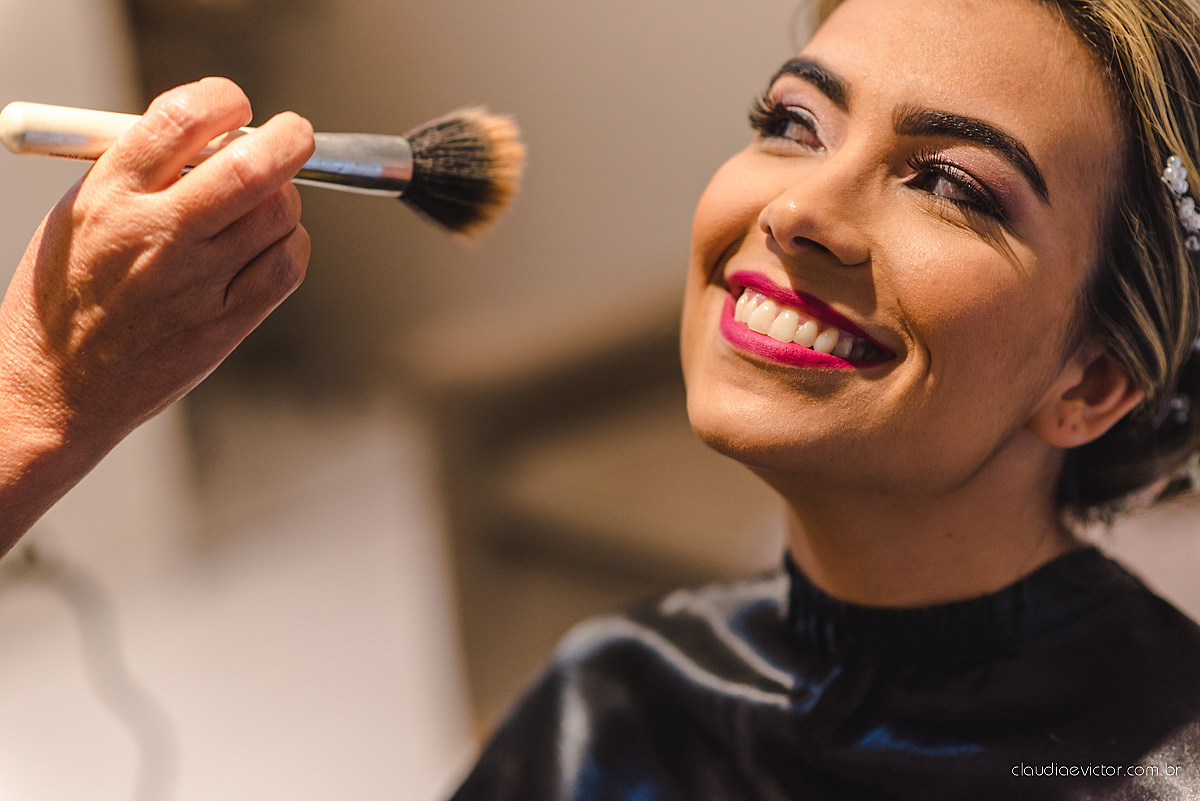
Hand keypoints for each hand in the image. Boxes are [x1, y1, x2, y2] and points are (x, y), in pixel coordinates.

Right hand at [0, 77, 315, 544]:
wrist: (54, 389)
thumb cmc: (66, 296)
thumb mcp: (79, 213)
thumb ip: (141, 170)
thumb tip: (214, 134)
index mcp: (109, 195)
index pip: (181, 120)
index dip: (225, 101)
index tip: (237, 105)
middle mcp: (156, 235)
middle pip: (250, 168)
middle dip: (287, 138)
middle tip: (294, 133)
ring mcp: (195, 282)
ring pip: (278, 215)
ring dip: (286, 196)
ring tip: (266, 202)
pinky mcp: (224, 323)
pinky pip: (286, 266)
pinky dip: (292, 244)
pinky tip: (272, 243)